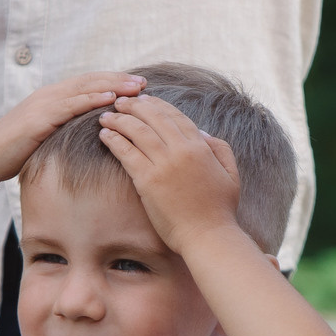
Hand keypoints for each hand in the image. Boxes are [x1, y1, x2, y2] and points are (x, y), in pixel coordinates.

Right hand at [0, 71, 144, 184]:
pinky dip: (92, 100)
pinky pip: (70, 106)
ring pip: (84, 89)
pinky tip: (111, 99)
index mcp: (50, 98)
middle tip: (144, 82)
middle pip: (90, 81)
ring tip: (136, 88)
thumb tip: (83, 136)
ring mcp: (42, 104)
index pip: (87, 84)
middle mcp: (48, 95)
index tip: (136, 85)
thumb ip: (61, 129)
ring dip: (113, 86)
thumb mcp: (43, 137)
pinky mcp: (38, 118)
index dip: (112, 81)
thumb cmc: (14, 153)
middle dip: (118, 80)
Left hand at [95, 94, 246, 255]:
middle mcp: (181, 151)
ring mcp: (164, 165)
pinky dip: (114, 140)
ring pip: (137, 131)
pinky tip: (104, 135)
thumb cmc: (220, 210)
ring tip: (106, 116)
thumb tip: (202, 132)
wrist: (208, 236)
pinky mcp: (147, 181)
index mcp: (201, 147)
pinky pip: (127, 153)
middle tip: (120, 102)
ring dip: (119, 120)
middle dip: (134, 106)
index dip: (157, 105)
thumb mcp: (230, 174)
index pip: (175, 116)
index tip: (144, 100)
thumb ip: (220, 149)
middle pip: (153, 118)